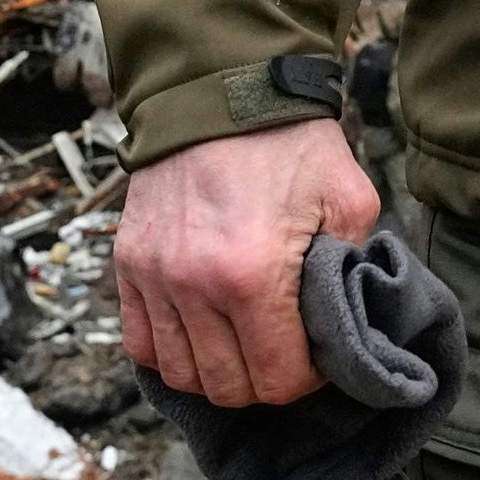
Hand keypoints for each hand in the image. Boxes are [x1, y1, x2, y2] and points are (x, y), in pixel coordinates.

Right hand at [115, 116, 382, 406]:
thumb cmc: (287, 143)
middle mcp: (193, 284)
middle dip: (264, 382)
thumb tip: (345, 323)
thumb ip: (352, 268)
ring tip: (244, 344)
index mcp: (253, 274)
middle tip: (284, 353)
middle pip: (227, 386)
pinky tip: (201, 334)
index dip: (306, 379)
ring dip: (217, 372)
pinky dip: (171, 352)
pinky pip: (140, 344)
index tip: (317, 357)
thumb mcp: (348, 199)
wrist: (218, 93)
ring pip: (181, 374)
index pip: (277, 379)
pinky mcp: (127, 264)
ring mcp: (153, 277)